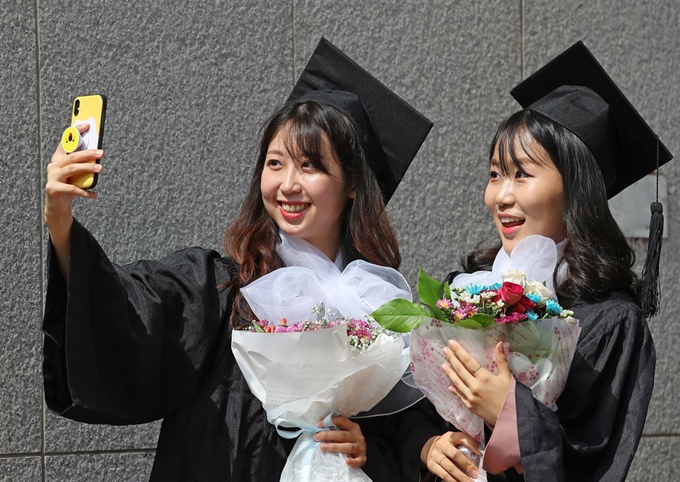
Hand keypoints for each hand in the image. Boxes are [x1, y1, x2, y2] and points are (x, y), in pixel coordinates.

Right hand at [44, 122, 103, 277]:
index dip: (75, 132)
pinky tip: (95, 194)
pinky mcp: (53, 189)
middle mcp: (54, 165)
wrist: (57, 207)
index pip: (66, 141)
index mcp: (59, 158)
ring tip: (100, 169)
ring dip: (87, 169)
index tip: (87, 125)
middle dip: (87, 153)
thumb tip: (99, 153)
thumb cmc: (70, 185)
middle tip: (102, 153)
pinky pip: (72, 189)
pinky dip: (85, 192)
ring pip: (72, 169)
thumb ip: (84, 163)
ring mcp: (52, 177)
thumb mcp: (77, 173)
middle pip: (72, 156)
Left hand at [313, 415, 365, 466]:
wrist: (361, 452)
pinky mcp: (362, 458)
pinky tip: (346, 461)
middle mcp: (357, 436)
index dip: (330, 421)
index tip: (318, 424)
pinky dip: (352, 461)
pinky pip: (357, 460)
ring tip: (323, 447)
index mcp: (352, 427)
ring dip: (334, 447)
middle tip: (316, 437)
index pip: (342, 421)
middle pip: (342, 435)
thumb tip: (318, 429)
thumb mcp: (345, 432)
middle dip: (328, 435)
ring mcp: (360, 448)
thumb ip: (336, 430)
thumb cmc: (349, 441)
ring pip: (348, 447)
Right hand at [422, 431, 479, 481]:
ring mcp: (435, 455)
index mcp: (449, 437)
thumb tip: (479, 454)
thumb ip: (465, 444)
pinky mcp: (432, 465)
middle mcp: (441, 445)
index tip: (480, 454)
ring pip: (450, 467)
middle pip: (455, 455)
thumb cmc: (447, 446)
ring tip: (469, 481)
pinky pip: (444, 475)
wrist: (429, 448)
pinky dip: (453, 481)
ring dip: (462, 477)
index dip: (472, 445)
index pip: (462, 438)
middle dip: (467, 465)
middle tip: (475, 473)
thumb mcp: (454, 440)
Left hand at [442, 340, 511, 425]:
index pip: (468, 361)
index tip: (451, 343)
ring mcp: (470, 397)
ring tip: (443, 365)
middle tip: (444, 350)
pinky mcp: (469, 406)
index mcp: (484, 377)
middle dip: (451, 358)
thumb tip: (499, 343)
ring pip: (457, 382)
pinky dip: (454, 389)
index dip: (459, 351)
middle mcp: (474, 386)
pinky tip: (449, 386)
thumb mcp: (507, 377)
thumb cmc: (511, 396)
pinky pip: (459, 395)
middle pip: (460, 370)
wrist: (511, 418)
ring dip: (449, 373)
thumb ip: (501, 360)